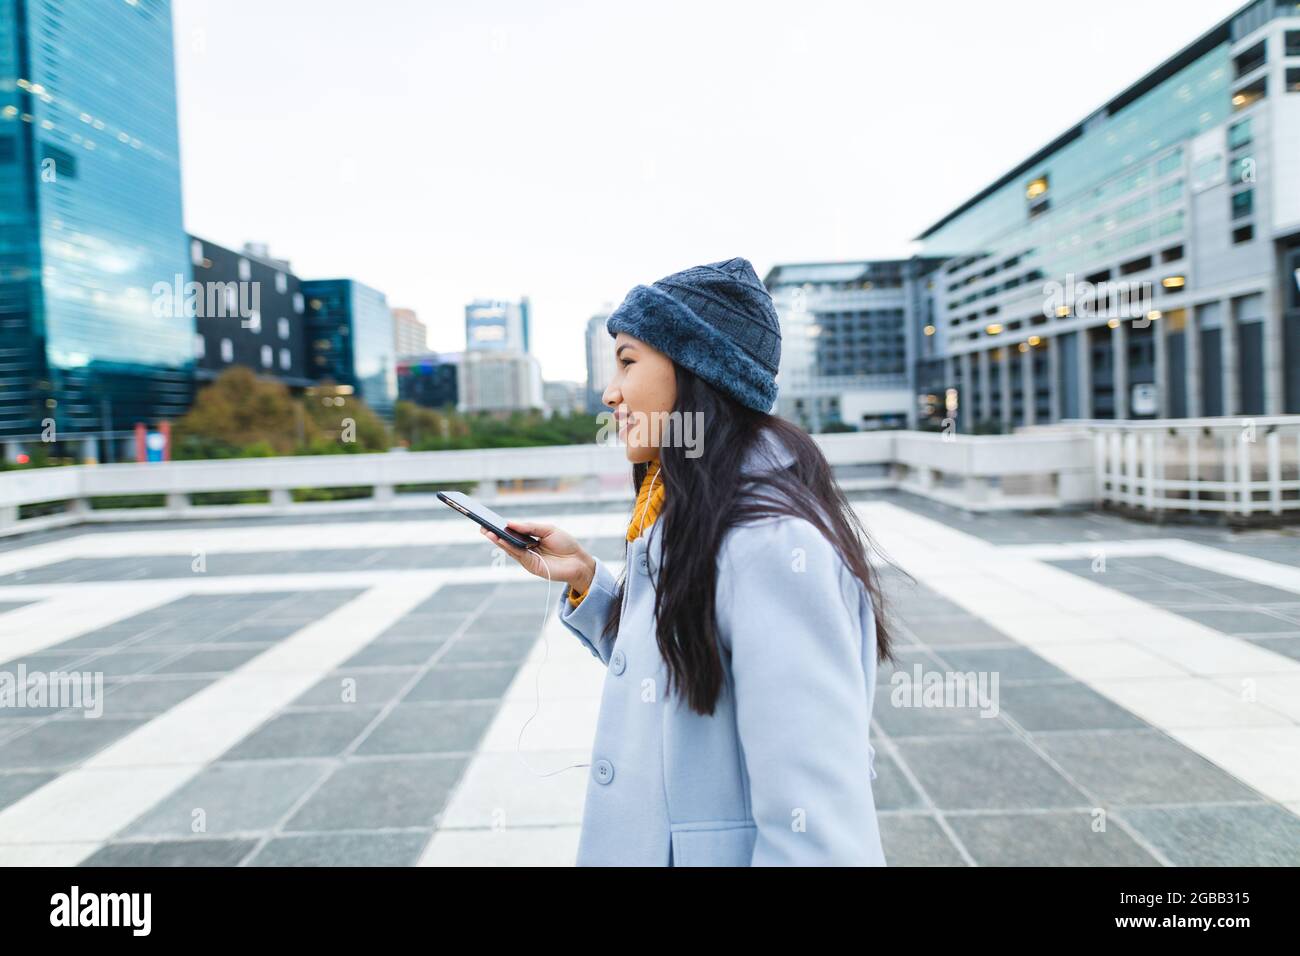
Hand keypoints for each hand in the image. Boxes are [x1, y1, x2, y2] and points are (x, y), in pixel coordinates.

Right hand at [480, 519, 595, 592]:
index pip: (513, 532)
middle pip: (507, 540)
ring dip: (497, 540)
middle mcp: (527, 548)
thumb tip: (510, 523)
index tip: (489, 519)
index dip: (502, 526)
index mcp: (531, 538)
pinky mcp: (530, 565)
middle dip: (494, 533)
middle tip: (481, 526)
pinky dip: (507, 547)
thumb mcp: (548, 529)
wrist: (578, 561)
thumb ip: (530, 527)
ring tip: (487, 532)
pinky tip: (500, 539)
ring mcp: (527, 557)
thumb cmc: (566, 544)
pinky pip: (516, 554)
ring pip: (509, 548)